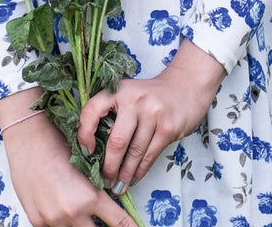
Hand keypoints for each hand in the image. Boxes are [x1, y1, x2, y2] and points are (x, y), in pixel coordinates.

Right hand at [0, 106, 137, 226]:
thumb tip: (109, 201)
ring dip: (81, 222)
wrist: (29, 139)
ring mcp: (53, 220)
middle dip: (102, 225)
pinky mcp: (38, 221)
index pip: (118, 222)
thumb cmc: (59, 144)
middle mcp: (73, 213)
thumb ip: (97, 189)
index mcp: (90, 197)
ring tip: (77, 204)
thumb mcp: (87, 166)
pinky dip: (62, 221)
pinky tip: (60, 206)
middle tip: (103, 217)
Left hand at [77, 39, 225, 192]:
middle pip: (117, 141)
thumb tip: (94, 149)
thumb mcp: (129, 94)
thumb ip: (113, 113)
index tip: (86, 152)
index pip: (92, 111)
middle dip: (109, 166)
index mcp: (119, 90)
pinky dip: (140, 171)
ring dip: (125, 174)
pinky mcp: (168, 127)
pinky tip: (134, 178)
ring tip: (118, 186)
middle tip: (104, 180)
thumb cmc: (150, 95)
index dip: (84, 134)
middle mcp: (135, 99)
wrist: (186, 85)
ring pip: (134, 152)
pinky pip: (150, 155)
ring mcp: (154, 113)